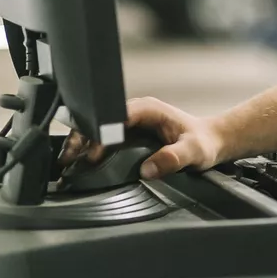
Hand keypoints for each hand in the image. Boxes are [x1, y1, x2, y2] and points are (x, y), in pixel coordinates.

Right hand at [58, 97, 225, 179]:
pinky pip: (102, 138)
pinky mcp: (126, 133)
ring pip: (96, 128)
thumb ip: (173, 158)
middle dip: (81, 138)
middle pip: (99, 120)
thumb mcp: (194, 151)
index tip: (92, 154)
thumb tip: (149, 168)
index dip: (100, 133)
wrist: (210, 141)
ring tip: (66, 163)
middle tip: (67, 160)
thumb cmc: (203, 142)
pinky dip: (88, 149)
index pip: (115, 116)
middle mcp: (135, 112)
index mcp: (148, 109)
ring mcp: (129, 122)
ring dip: (80, 144)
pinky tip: (78, 163)